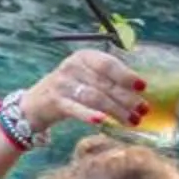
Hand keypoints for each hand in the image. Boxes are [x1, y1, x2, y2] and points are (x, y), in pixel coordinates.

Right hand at [24, 47, 146, 133]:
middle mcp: (72, 67)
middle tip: (143, 110)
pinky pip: (75, 109)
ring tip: (132, 120)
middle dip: (127, 98)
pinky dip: (88, 115)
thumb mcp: (87, 76)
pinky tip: (101, 121)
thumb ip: (108, 79)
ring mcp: (62, 84)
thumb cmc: (70, 89)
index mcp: (83, 57)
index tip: (143, 87)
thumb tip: (139, 91)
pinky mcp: (54, 101)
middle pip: (104, 83)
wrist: (35, 104)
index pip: (108, 64)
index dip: (126, 75)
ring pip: (95, 97)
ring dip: (116, 110)